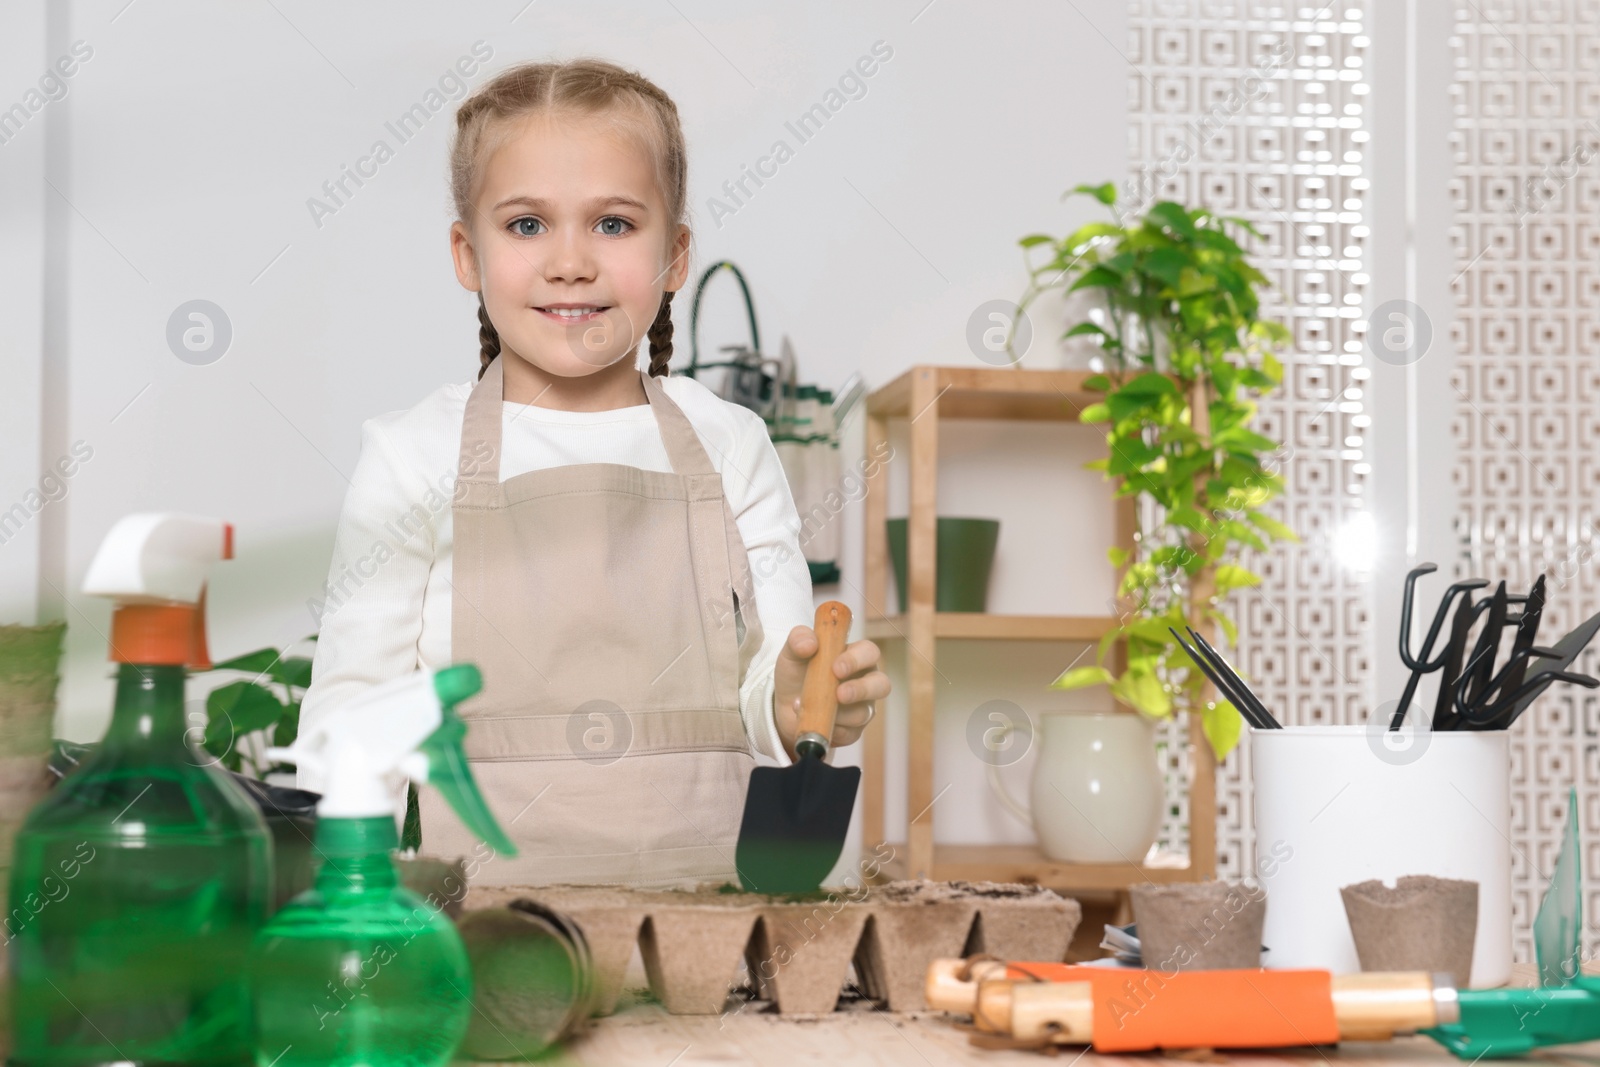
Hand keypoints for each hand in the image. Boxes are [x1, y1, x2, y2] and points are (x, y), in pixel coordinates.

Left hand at [773, 624, 889, 759]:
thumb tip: (810, 643)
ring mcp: (861, 708)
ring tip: (806, 706)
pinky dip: (828, 728)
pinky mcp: (853, 731)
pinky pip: (849, 734)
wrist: (784, 705)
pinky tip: (811, 721)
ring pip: (863, 714)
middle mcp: (865, 681)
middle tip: (839, 694)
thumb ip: (798, 640)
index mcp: (855, 656)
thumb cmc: (796, 673)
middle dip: (861, 690)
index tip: (836, 668)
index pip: (869, 652)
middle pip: (881, 685)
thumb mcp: (791, 653)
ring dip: (835, 713)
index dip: (857, 660)